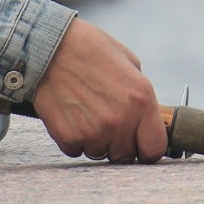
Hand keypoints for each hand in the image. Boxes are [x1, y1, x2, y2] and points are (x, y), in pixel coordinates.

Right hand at [32, 18, 167, 164]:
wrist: (48, 47)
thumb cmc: (89, 49)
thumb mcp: (129, 63)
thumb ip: (141, 96)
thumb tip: (145, 118)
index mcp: (141, 100)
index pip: (154, 148)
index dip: (147, 148)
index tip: (139, 143)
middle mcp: (120, 120)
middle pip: (125, 155)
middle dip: (118, 142)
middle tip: (105, 120)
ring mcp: (94, 131)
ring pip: (99, 154)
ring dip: (95, 140)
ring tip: (85, 111)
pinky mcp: (68, 137)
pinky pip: (76, 150)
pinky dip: (73, 137)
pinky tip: (70, 114)